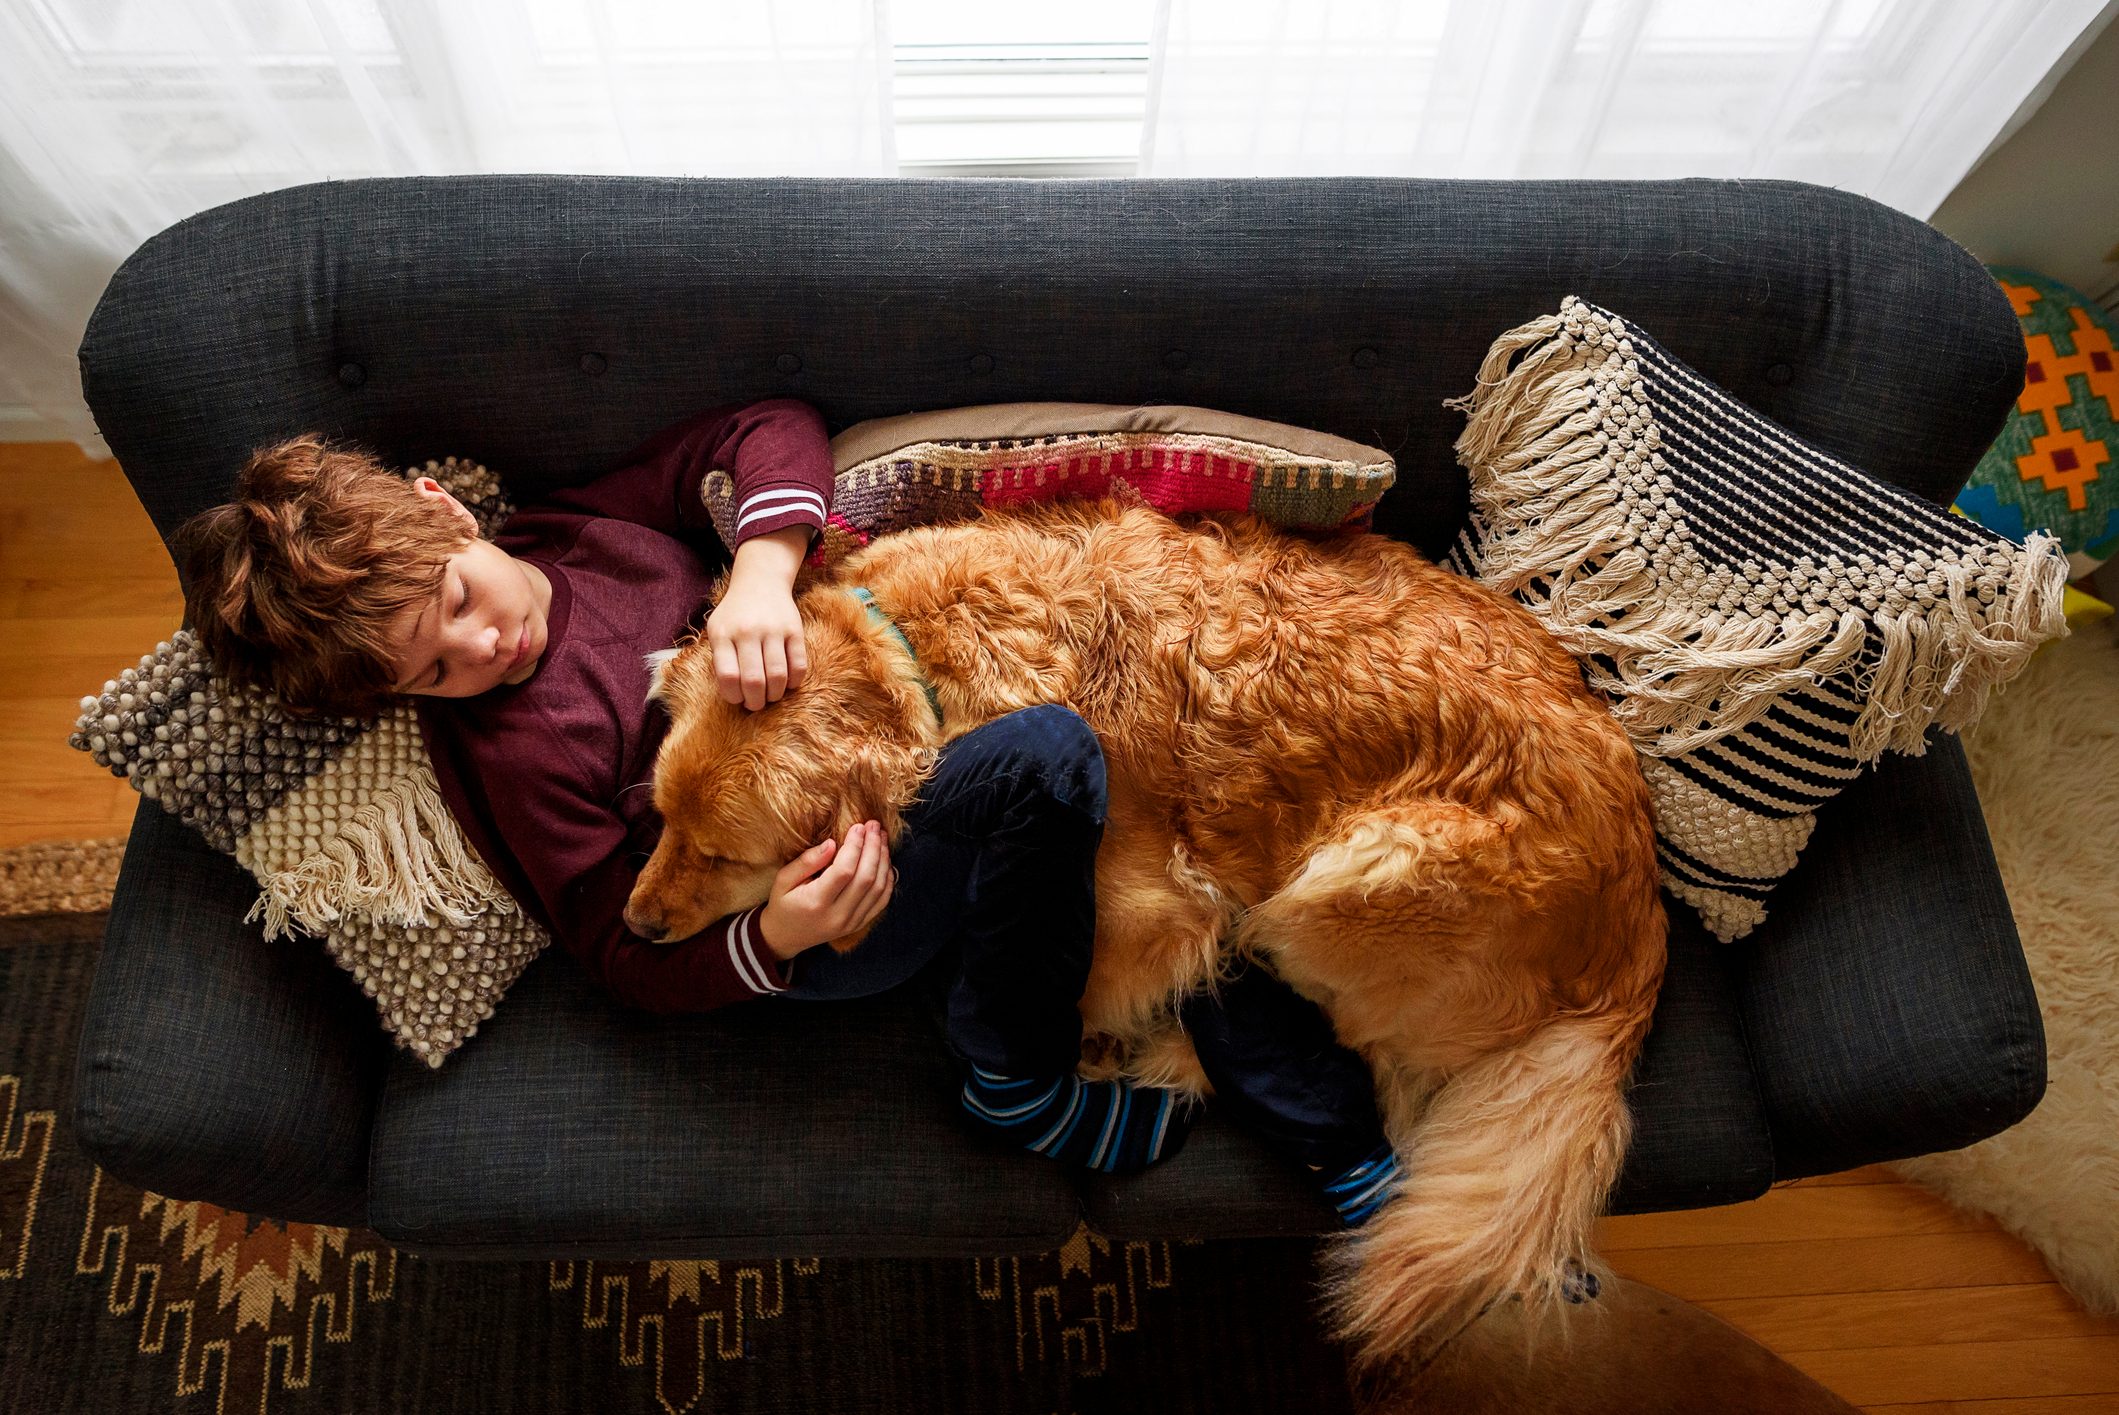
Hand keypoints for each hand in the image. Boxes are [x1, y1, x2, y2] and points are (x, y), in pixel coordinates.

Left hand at [706, 527, 810, 709]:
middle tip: (756, 704)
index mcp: (723, 634)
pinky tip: (787, 683)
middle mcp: (747, 631)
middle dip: (756, 702)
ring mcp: (773, 630)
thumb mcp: (717, 630)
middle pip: (754, 681)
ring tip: (771, 695)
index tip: (738, 699)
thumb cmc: (735, 615)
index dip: (734, 696)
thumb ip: (720, 660)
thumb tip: (734, 695)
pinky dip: (794, 682)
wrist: (760, 581)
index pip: (728, 677)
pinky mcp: (795, 629)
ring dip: (775, 695)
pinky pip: (799, 665)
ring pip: (778, 676)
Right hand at [756, 820, 897, 958]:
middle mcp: (837, 916)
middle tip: (874, 825)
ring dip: (883, 859)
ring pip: (879, 888)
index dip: (855, 846)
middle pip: (866, 878)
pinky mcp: (859, 924)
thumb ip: (806, 861)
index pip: (845, 871)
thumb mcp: (783, 880)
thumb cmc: (783, 903)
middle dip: (873, 847)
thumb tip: (831, 843)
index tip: (858, 826)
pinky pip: (882, 901)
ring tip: (880, 837)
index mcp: (816, 903)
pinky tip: (884, 860)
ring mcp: (851, 922)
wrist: (786, 936)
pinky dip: (888, 878)